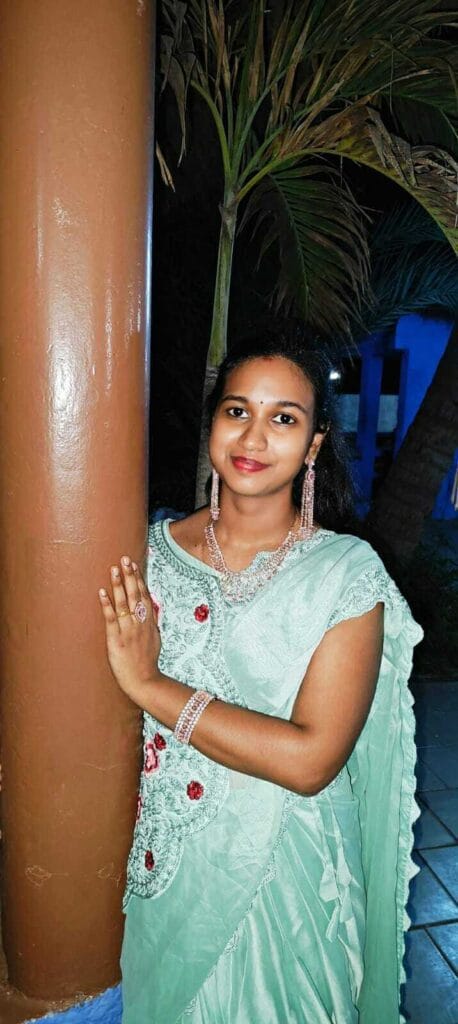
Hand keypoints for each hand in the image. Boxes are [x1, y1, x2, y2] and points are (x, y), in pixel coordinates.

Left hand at [99, 555, 161, 704]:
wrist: (144, 681)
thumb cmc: (147, 662)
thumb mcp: (155, 639)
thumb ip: (151, 622)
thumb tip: (150, 609)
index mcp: (149, 622)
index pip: (144, 595)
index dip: (139, 579)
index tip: (134, 564)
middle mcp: (140, 623)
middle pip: (135, 595)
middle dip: (130, 575)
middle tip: (124, 558)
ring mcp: (128, 631)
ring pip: (123, 603)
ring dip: (118, 585)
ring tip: (113, 569)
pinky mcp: (117, 640)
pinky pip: (111, 619)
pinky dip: (106, 605)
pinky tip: (101, 593)